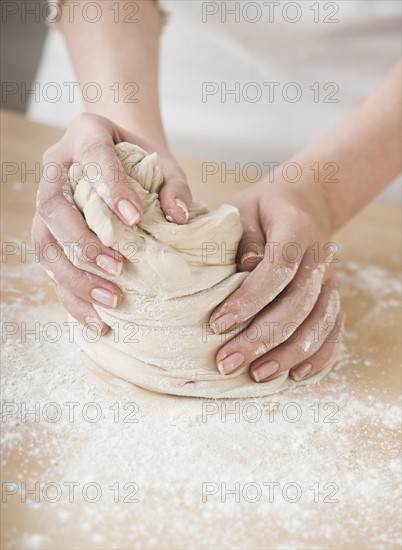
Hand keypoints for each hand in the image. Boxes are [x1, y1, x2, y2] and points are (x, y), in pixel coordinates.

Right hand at [32, 112, 191, 332]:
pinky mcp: (50, 233)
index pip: (91, 156)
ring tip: (112, 301)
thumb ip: (174, 185)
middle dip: (84, 242)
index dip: (109, 186)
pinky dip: (73, 297)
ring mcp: (48, 202)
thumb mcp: (164, 163)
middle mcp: (58, 167)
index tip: (135, 218)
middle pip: (53, 207)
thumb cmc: (143, 160)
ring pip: (45, 243)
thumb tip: (179, 218)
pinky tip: (98, 320)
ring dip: (75, 277)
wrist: (119, 158)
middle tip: (119, 268)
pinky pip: (51, 267)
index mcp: (86, 135)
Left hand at [210, 176, 343, 382]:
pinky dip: (319, 354)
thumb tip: (245, 267)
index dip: (249, 300)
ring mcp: (331, 279)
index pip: (277, 268)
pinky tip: (296, 374)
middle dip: (261, 338)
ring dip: (288, 353)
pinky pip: (334, 328)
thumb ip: (243, 236)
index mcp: (296, 229)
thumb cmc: (263, 209)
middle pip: (297, 304)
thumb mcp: (244, 209)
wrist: (303, 203)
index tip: (218, 325)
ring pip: (318, 322)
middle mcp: (320, 256)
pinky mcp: (332, 295)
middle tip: (226, 362)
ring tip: (257, 374)